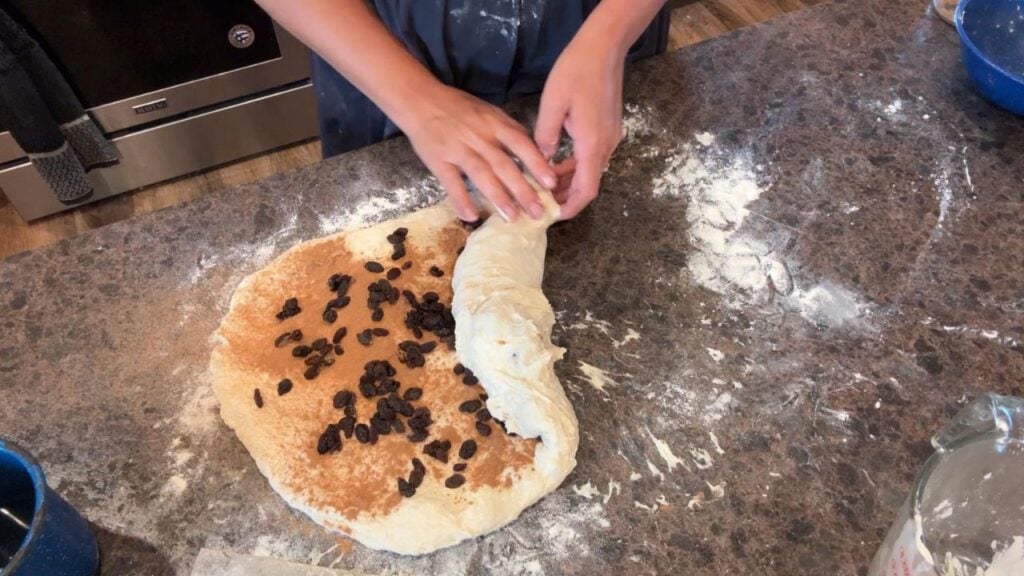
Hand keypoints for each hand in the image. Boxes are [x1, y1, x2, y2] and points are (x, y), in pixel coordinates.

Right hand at [401, 84, 557, 221]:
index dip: (537, 164)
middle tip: (537, 212)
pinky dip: (461, 200)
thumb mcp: (489, 111)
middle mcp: (479, 137)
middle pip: (504, 165)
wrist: (420, 100)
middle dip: (523, 190)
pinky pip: (451, 183)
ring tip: (512, 218)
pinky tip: (471, 217)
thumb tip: (534, 152)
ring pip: (482, 175)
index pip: (521, 144)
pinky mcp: (439, 160)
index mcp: (494, 123)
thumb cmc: (459, 107)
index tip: (552, 183)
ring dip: (498, 198)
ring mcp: (458, 149)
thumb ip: (509, 131)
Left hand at [535, 27, 626, 218]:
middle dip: (567, 197)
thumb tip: (540, 163)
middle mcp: (606, 145)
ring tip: (544, 185)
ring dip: (570, 180)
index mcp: (592, 145)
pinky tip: (556, 163)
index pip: (586, 190)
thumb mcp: (552, 105)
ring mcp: (610, 137)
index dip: (571, 207)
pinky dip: (576, 165)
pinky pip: (592, 156)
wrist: (604, 47)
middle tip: (541, 202)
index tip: (553, 216)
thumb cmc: (576, 71)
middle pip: (589, 184)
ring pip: (591, 170)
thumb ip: (545, 137)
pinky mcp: (608, 128)